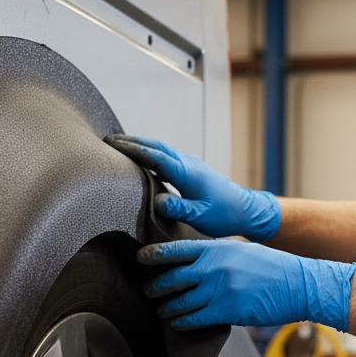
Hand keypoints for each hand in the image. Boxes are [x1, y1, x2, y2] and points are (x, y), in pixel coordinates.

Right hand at [105, 134, 279, 241]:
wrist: (246, 210)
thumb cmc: (225, 215)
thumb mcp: (201, 216)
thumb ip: (179, 209)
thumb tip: (157, 202)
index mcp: (187, 173)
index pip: (155, 157)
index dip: (133, 150)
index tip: (113, 145)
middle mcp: (188, 164)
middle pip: (155, 146)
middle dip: (131, 141)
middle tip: (109, 140)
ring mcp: (190, 165)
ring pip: (160, 149)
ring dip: (140, 145)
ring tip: (119, 145)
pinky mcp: (192, 170)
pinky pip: (166, 156)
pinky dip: (150, 153)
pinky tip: (143, 159)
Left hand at [137, 239, 355, 330]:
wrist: (299, 284)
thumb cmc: (272, 267)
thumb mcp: (242, 250)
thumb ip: (217, 255)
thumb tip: (194, 263)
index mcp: (216, 248)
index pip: (176, 250)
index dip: (154, 255)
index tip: (141, 259)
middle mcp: (214, 267)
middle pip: (171, 277)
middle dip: (155, 286)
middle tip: (147, 291)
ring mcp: (219, 290)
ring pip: (179, 301)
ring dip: (167, 308)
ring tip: (162, 311)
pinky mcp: (226, 311)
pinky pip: (194, 319)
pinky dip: (182, 322)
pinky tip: (177, 323)